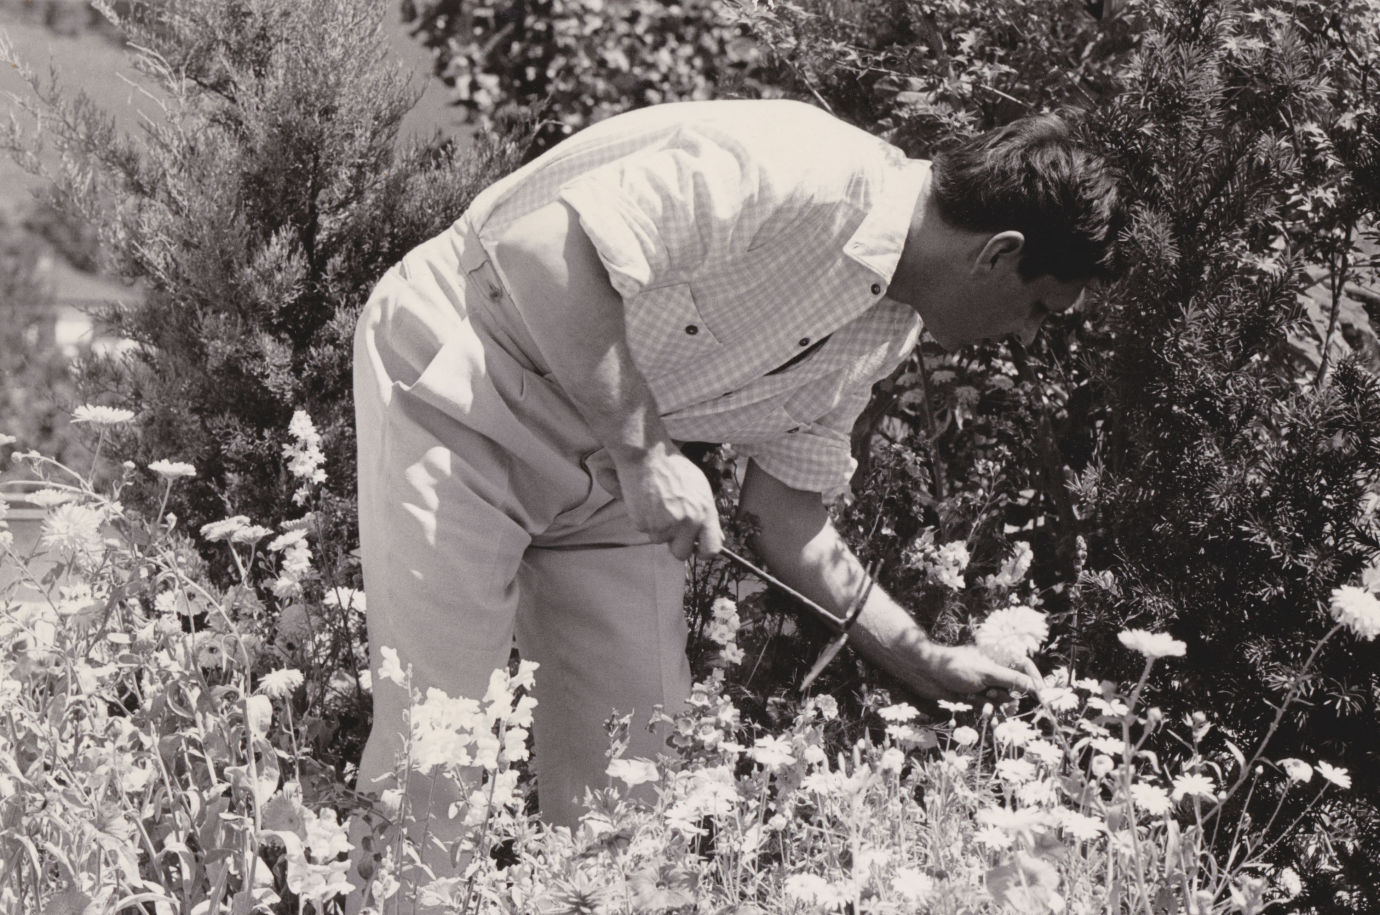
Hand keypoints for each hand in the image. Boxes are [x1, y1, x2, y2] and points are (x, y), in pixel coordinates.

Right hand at [606, 443, 723, 560]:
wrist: (647, 455)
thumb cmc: (674, 468)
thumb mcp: (700, 487)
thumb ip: (708, 514)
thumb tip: (717, 537)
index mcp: (704, 512)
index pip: (712, 548)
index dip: (704, 552)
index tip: (698, 549)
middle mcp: (687, 521)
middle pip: (682, 553)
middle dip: (676, 544)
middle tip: (671, 527)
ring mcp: (664, 524)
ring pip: (660, 540)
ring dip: (658, 528)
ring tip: (657, 504)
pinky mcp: (644, 523)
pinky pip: (645, 530)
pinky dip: (645, 520)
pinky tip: (646, 501)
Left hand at [906, 643, 1041, 703]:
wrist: (926, 675)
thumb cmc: (956, 668)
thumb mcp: (987, 674)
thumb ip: (1012, 680)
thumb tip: (1036, 687)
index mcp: (998, 657)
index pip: (1025, 666)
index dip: (1035, 679)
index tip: (1042, 695)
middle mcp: (994, 669)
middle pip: (1015, 686)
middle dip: (1008, 694)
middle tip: (994, 694)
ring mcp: (985, 683)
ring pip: (1002, 699)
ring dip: (994, 703)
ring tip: (979, 697)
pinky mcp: (975, 696)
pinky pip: (990, 707)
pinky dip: (987, 709)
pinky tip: (980, 709)